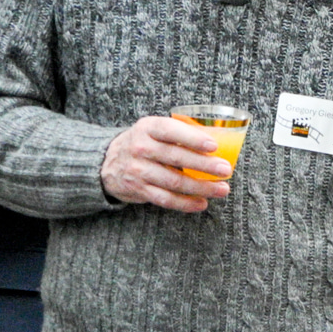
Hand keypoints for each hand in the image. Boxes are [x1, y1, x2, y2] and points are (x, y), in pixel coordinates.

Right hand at [101, 115, 233, 211]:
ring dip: (201, 187)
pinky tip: (202, 203)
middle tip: (225, 170)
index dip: (193, 139)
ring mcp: (138, 171)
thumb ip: (176, 131)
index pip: (171, 131)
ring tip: (221, 189)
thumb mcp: (152, 129)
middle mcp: (140, 148)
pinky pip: (166, 199)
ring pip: (174, 181)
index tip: (214, 146)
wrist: (107, 163)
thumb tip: (216, 140)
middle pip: (176, 158)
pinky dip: (186, 203)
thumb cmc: (141, 143)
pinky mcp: (139, 190)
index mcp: (147, 128)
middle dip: (204, 165)